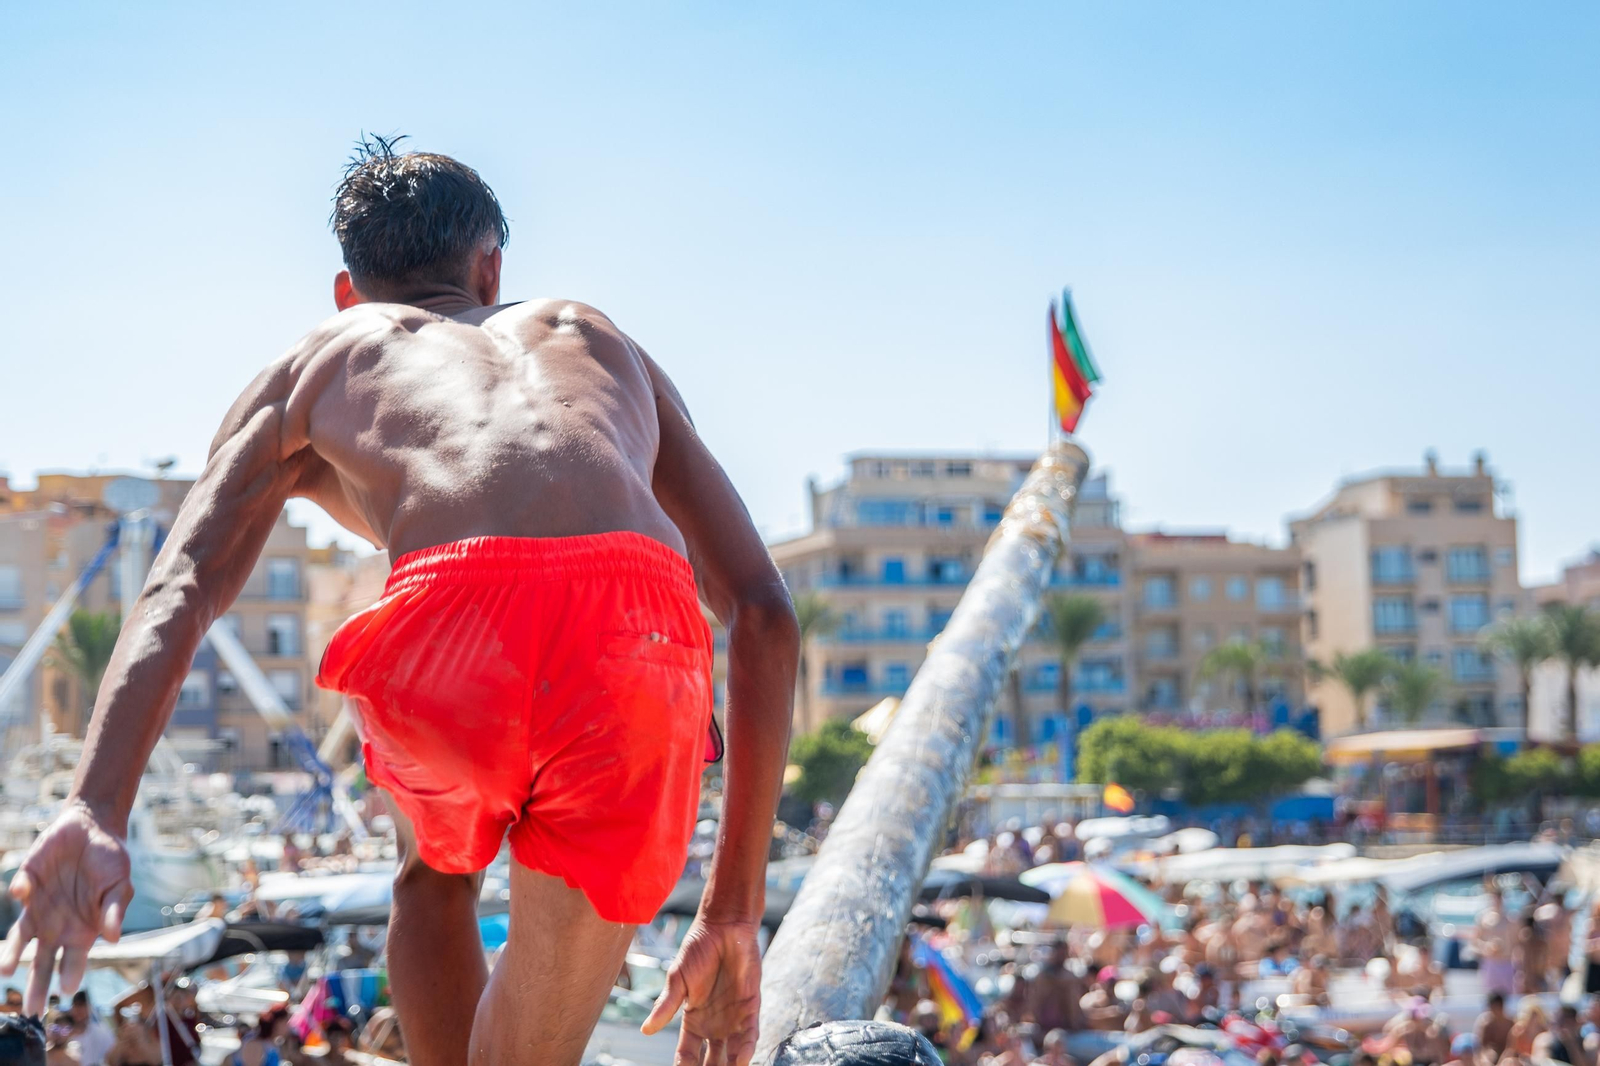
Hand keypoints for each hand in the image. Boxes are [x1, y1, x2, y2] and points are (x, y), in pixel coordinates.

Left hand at [0, 801, 132, 1014]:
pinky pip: (19, 892)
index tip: (67, 990)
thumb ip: (114, 910)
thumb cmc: (111, 860)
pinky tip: (24, 890)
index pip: (74, 961)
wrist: (93, 828)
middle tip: (31, 1010)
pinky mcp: (27, 884)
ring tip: (5, 971)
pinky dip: (19, 892)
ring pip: (21, 939)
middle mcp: (57, 925)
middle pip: (43, 962)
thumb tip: (114, 938)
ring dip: (12, 955)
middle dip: (37, 985)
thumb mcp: (120, 885)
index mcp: (83, 930)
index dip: (71, 975)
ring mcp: (39, 908)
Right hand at [642, 916, 761, 1065]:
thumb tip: (646, 1030)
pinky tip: (742, 1061)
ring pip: (732, 1052)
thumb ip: (666, 1005)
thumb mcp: (678, 979)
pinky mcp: (751, 1007)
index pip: (687, 1053)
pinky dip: (747, 1048)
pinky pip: (750, 1034)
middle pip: (711, 1059)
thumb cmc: (698, 949)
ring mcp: (733, 1018)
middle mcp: (714, 1025)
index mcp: (693, 1020)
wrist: (724, 927)